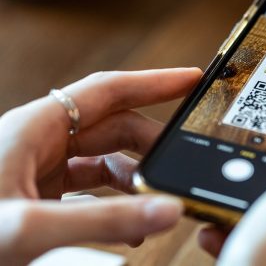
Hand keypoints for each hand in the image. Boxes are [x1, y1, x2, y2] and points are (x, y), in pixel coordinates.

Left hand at [0, 67, 202, 264]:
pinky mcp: (41, 196)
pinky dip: (116, 204)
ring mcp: (41, 170)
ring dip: (136, 180)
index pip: (110, 91)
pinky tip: (129, 228)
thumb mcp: (30, 226)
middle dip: (152, 145)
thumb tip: (167, 211)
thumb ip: (102, 221)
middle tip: (183, 161)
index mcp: (38, 128)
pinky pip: (91, 191)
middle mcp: (42, 143)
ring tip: (157, 204)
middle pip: (114, 128)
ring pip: (105, 161)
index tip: (192, 81)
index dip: (154, 83)